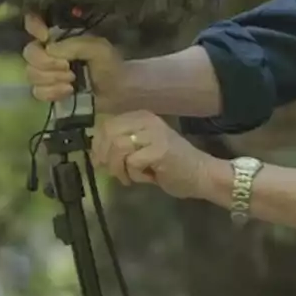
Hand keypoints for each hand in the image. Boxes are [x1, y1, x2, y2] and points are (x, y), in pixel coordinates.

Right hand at [22, 13, 126, 104]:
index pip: (34, 22)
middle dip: (47, 63)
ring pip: (31, 73)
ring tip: (72, 82)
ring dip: (52, 79)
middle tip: (68, 68)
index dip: (34, 26)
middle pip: (29, 52)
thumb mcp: (99, 49)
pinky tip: (68, 92)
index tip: (45, 36)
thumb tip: (49, 49)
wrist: (118, 95)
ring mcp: (47, 72)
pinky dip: (52, 92)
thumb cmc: (110, 66)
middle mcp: (50, 51)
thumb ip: (75, 45)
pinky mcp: (48, 91)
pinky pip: (37, 91)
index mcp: (61, 36)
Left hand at [93, 109, 209, 198]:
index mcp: (141, 117)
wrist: (201, 174)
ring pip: (118, 147)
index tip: (101, 162)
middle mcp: (147, 120)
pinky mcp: (160, 150)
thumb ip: (120, 146)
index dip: (98, 145)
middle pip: (109, 133)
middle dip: (105, 157)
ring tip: (128, 178)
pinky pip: (132, 162)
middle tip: (114, 172)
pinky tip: (146, 178)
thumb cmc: (170, 165)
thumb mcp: (142, 148)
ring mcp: (154, 134)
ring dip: (118, 168)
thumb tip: (94, 154)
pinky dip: (134, 175)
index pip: (106, 124)